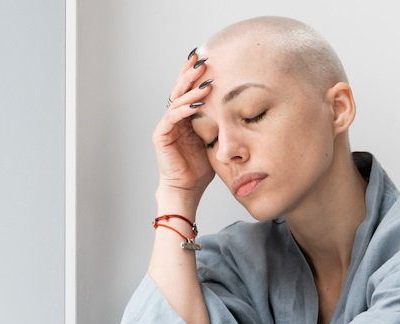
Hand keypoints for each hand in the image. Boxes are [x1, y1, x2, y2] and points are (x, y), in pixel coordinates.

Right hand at [152, 50, 214, 206]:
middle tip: (203, 58)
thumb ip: (218, 122)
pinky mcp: (161, 135)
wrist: (187, 189)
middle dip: (190, 73)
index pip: (188, 90)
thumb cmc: (201, 168)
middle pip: (179, 89)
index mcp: (184, 117)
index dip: (195, 74)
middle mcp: (173, 118)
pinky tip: (198, 102)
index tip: (207, 57)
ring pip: (177, 100)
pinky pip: (172, 117)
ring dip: (191, 88)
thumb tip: (238, 106)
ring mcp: (166, 126)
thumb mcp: (214, 139)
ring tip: (205, 79)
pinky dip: (185, 108)